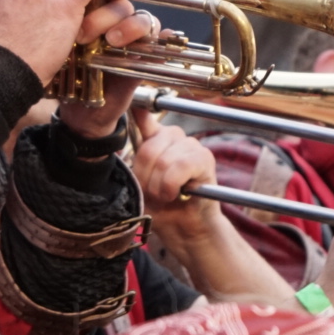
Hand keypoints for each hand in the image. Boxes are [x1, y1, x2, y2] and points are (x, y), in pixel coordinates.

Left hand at [57, 2, 159, 137]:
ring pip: (140, 19)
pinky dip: (160, 38)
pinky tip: (156, 40)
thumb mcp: (59, 47)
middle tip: (82, 34)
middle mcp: (115, 22)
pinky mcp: (144, 58)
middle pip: (120, 2)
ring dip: (128, 26)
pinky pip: (158, 41)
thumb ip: (59, 24)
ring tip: (111, 40)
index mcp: (93, 13)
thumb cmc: (67, 74)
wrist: (79, 110)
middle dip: (102, 15)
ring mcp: (131, 40)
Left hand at [132, 107, 217, 238]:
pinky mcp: (204, 158)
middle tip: (152, 192)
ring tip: (165, 195)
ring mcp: (191, 145)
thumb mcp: (138, 181)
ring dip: (159, 186)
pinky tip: (176, 194)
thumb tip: (129, 127)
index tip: (133, 106)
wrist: (182, 228)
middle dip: (146, 177)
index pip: (143, 115)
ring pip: (164, 160)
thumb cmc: (159, 205)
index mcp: (155, 138)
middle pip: (148, 149)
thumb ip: (133, 156)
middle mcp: (173, 136)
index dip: (137, 111)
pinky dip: (172, 185)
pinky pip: (180, 166)